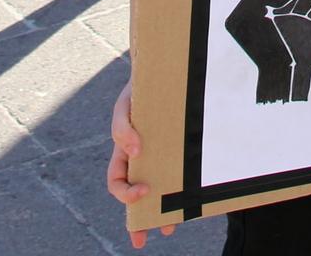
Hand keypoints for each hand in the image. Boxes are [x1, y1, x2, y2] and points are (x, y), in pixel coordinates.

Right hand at [106, 79, 175, 247]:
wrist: (164, 73)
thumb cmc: (139, 91)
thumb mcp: (124, 105)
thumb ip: (122, 128)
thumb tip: (135, 152)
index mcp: (124, 153)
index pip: (117, 182)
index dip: (126, 194)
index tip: (144, 192)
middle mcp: (142, 160)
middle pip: (137, 196)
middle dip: (140, 219)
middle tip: (147, 237)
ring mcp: (161, 157)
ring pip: (159, 190)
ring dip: (163, 210)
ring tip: (171, 227)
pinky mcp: (179, 151)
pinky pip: (179, 174)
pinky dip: (183, 188)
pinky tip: (193, 198)